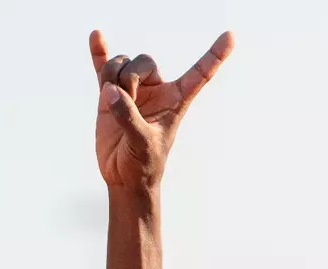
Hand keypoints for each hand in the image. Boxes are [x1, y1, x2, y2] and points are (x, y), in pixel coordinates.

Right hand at [89, 30, 233, 189]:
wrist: (123, 174)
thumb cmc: (144, 163)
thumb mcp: (143, 142)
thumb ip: (128, 117)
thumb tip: (111, 91)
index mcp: (176, 100)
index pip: (200, 73)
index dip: (215, 54)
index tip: (231, 36)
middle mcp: (157, 90)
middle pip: (143, 61)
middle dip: (131, 76)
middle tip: (127, 100)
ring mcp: (133, 91)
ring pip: (121, 64)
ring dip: (112, 76)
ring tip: (112, 100)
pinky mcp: (110, 95)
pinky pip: (103, 68)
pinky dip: (99, 52)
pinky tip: (96, 35)